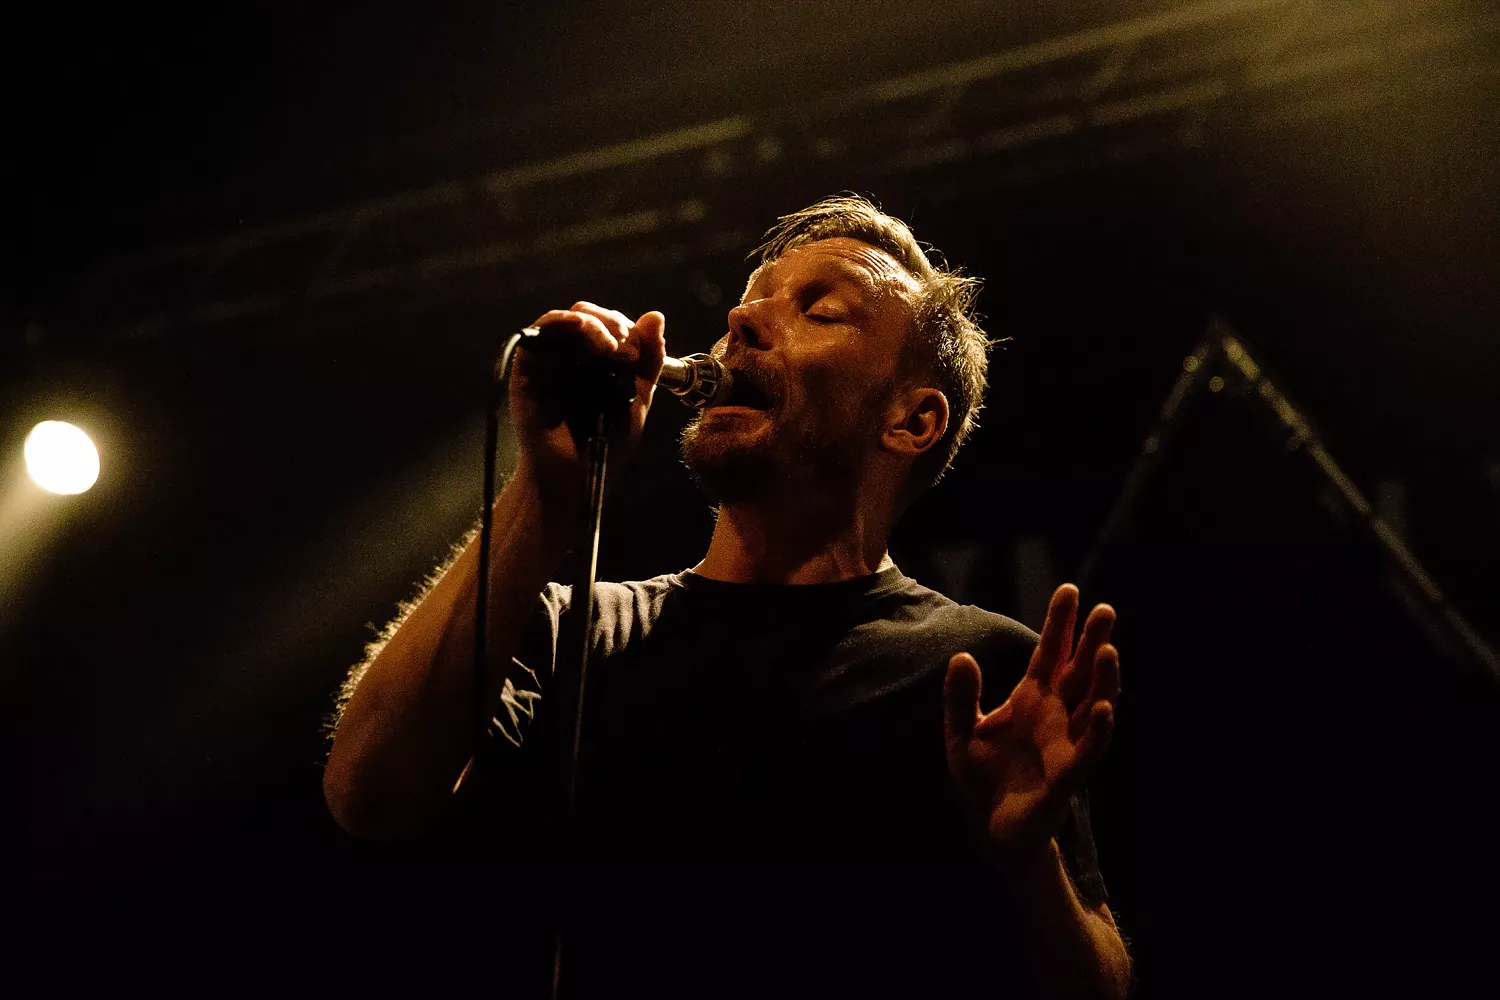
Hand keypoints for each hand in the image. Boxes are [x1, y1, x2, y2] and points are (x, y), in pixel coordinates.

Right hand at [509, 302, 666, 499]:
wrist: (577, 476)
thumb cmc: (606, 445)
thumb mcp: (637, 398)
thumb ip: (648, 360)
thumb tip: (656, 316)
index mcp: (600, 364)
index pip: (614, 327)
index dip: (630, 332)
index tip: (638, 356)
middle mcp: (575, 358)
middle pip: (592, 316)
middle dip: (614, 325)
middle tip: (626, 353)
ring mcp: (552, 362)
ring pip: (569, 319)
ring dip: (594, 324)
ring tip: (610, 348)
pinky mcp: (529, 367)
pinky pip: (540, 330)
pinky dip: (561, 321)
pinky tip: (582, 328)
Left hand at [943, 584, 1119, 860]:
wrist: (989, 829)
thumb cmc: (981, 778)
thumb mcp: (960, 732)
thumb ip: (960, 697)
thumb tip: (961, 656)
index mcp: (1031, 699)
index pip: (1050, 653)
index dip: (1060, 623)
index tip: (1069, 589)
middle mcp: (1055, 715)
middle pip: (1079, 670)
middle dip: (1092, 640)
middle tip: (1105, 609)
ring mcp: (1066, 742)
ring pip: (1094, 704)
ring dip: (1103, 679)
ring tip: (1108, 649)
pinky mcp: (1068, 774)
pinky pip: (1090, 748)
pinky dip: (1099, 729)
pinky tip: (1105, 708)